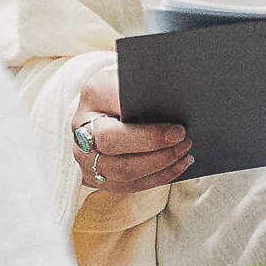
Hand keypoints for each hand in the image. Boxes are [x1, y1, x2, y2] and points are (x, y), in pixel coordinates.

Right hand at [73, 63, 191, 194]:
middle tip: (182, 138)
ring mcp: (85, 156)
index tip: (177, 126)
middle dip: (152, 143)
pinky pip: (128, 185)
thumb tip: (176, 101)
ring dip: (159, 164)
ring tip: (184, 153)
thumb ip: (147, 88)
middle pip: (111, 141)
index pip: (116, 104)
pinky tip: (176, 167)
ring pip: (121, 169)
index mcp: (92, 94)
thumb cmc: (125, 92)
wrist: (104, 110)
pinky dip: (156, 178)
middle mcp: (82, 127)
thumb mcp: (132, 80)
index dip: (144, 118)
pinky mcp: (96, 177)